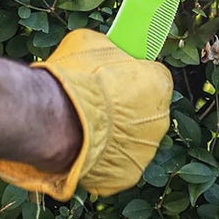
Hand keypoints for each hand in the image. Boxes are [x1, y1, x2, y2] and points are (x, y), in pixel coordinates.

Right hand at [0, 29, 172, 199]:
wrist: (58, 120)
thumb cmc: (77, 81)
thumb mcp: (89, 43)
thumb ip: (108, 48)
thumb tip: (108, 46)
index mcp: (157, 84)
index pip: (154, 76)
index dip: (133, 75)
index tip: (116, 76)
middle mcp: (160, 120)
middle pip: (146, 110)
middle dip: (126, 107)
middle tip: (98, 102)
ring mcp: (145, 151)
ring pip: (132, 139)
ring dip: (116, 133)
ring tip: (87, 125)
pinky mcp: (128, 175)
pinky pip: (117, 162)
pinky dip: (104, 155)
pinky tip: (85, 144)